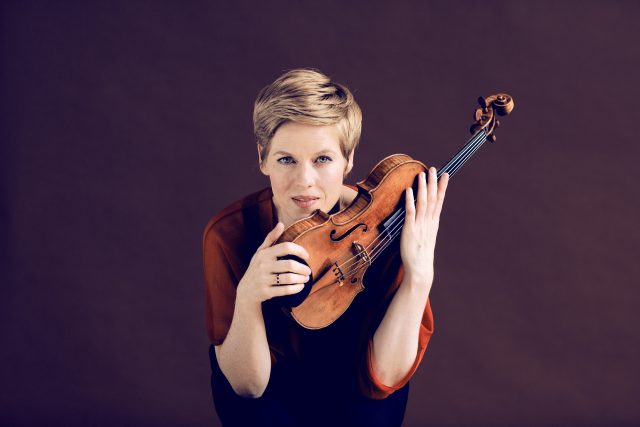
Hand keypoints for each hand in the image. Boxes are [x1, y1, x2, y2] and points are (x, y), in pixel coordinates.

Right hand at [236, 222, 311, 304]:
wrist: (245, 292)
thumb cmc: (256, 269)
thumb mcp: (261, 253)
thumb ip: (271, 238)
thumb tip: (281, 224)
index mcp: (264, 254)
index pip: (286, 247)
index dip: (300, 250)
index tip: (307, 256)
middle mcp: (262, 265)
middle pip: (290, 264)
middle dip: (303, 268)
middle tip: (308, 271)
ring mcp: (263, 279)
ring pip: (289, 278)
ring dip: (301, 279)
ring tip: (306, 279)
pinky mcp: (265, 292)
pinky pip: (285, 290)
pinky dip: (296, 289)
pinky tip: (301, 287)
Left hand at [400, 167, 448, 286]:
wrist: (420, 269)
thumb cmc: (421, 254)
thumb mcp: (426, 236)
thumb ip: (425, 224)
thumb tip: (423, 214)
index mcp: (433, 223)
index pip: (439, 201)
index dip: (442, 187)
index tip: (445, 175)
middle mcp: (428, 222)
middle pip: (432, 199)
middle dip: (433, 183)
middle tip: (433, 169)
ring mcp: (420, 226)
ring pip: (423, 203)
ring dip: (422, 188)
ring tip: (422, 174)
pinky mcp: (410, 230)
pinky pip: (410, 213)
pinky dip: (410, 201)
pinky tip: (409, 191)